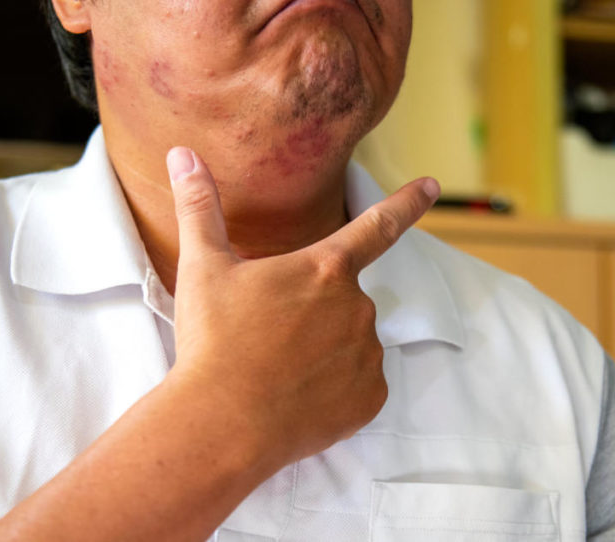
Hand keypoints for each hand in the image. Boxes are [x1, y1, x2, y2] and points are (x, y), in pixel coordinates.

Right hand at [165, 146, 438, 467]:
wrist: (222, 423)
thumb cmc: (214, 341)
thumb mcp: (203, 267)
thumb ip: (200, 207)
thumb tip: (182, 154)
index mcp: (324, 268)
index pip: (377, 225)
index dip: (407, 203)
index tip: (431, 185)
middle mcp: (357, 306)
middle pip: (343, 298)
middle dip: (314, 311)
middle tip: (269, 335)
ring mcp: (367, 355)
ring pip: (351, 341)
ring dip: (325, 348)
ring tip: (277, 368)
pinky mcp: (369, 399)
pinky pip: (359, 384)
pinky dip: (335, 387)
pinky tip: (298, 395)